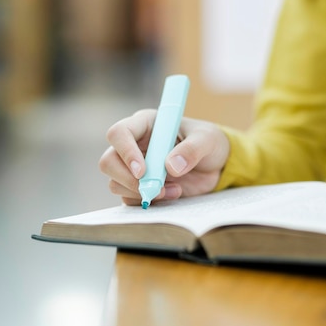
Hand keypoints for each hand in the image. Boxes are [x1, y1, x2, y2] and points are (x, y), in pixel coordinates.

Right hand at [99, 109, 229, 205]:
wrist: (216, 165)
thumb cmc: (209, 142)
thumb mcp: (208, 140)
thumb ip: (192, 149)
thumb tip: (171, 166)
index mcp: (145, 124)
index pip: (119, 133)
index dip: (126, 152)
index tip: (143, 171)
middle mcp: (133, 145)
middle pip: (109, 162)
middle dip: (128, 179)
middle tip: (155, 187)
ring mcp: (133, 167)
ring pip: (115, 182)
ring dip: (142, 192)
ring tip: (174, 190)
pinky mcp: (139, 186)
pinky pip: (129, 198)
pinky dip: (148, 201)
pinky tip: (173, 194)